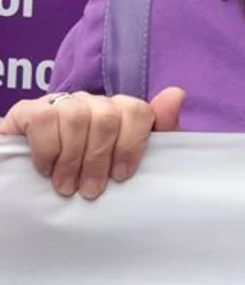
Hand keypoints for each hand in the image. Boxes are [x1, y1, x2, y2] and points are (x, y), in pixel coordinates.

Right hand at [0, 88, 185, 198]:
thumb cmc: (88, 175)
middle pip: (107, 117)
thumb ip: (158, 131)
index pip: (137, 111)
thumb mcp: (126, 163)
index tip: (122, 176)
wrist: (35, 184)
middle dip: (100, 159)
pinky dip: (47, 148)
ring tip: (67, 186)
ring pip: (77, 116)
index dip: (132, 145)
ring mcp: (59, 104)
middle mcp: (91, 103)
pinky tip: (45, 169)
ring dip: (72, 158)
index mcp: (118, 112)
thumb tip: (176, 94)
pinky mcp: (27, 111)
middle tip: (91, 190)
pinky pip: (43, 118)